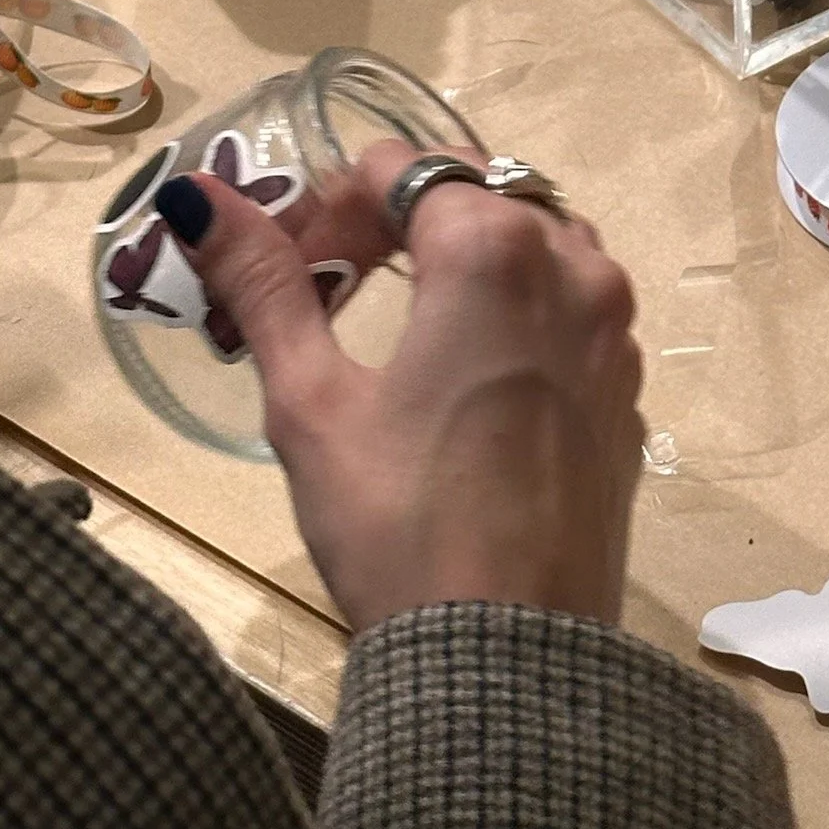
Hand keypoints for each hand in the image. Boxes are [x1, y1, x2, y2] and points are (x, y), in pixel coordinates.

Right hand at [154, 146, 643, 633]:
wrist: (510, 659)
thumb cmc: (397, 524)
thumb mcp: (311, 400)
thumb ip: (266, 283)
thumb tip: (200, 196)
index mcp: (496, 251)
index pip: (401, 169)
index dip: (330, 205)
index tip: (288, 271)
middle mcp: (577, 269)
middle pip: (475, 192)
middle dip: (395, 222)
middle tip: (328, 290)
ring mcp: (616, 330)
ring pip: (537, 240)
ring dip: (464, 255)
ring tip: (398, 319)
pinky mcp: (629, 389)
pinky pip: (574, 306)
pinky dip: (517, 306)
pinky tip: (465, 374)